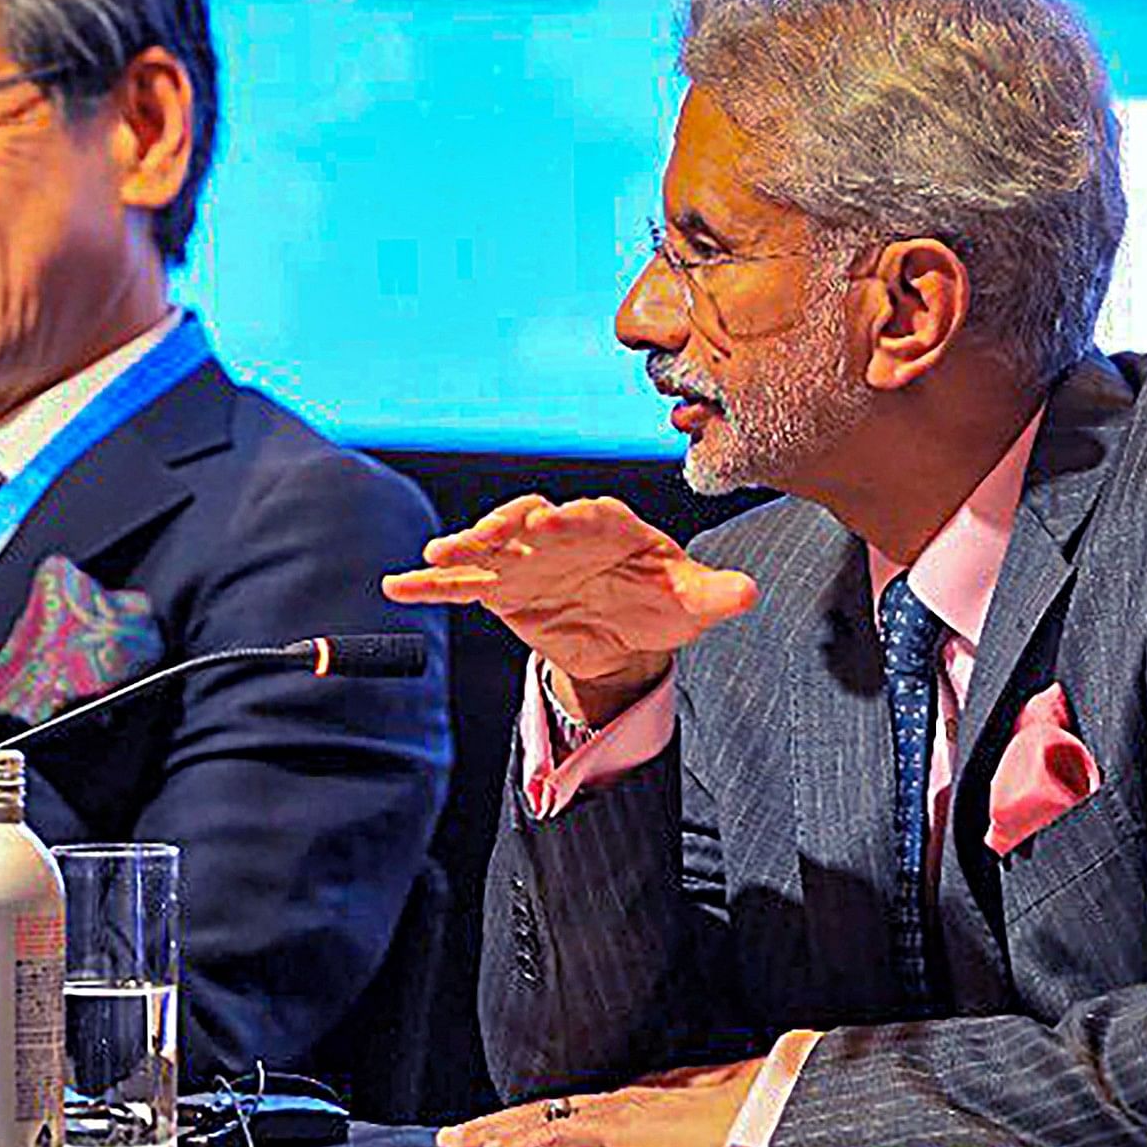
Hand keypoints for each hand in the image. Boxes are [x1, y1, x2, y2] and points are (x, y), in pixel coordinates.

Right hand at [382, 495, 757, 723]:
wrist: (628, 632)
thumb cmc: (662, 601)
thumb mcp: (693, 602)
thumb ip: (715, 593)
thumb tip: (748, 593)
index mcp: (610, 526)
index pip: (591, 515)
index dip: (576, 516)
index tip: (561, 517)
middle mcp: (560, 534)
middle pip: (530, 520)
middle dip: (512, 522)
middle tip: (498, 527)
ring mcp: (524, 559)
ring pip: (488, 546)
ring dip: (462, 546)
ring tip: (436, 553)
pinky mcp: (500, 588)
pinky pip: (460, 585)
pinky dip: (429, 585)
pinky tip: (398, 587)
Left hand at [437, 1058, 768, 1146]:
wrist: (783, 1098)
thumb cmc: (760, 1107)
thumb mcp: (716, 1116)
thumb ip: (692, 1122)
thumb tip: (689, 1132)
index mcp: (643, 1098)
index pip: (573, 1108)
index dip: (532, 1118)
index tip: (499, 1129)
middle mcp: (625, 1097)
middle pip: (546, 1108)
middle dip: (499, 1123)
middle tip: (459, 1135)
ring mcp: (622, 1108)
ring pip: (542, 1116)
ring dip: (498, 1131)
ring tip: (461, 1141)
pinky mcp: (626, 1125)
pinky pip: (563, 1132)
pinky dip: (525, 1141)